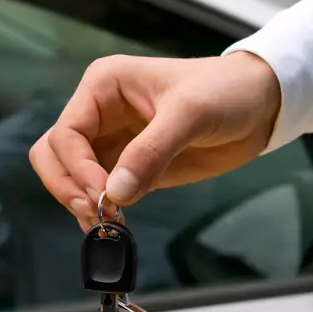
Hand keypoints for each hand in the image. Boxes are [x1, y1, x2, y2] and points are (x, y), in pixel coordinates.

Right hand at [29, 51, 280, 228]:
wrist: (259, 106)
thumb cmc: (225, 92)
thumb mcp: (191, 114)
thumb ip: (151, 152)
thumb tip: (115, 193)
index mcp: (104, 87)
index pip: (67, 132)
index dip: (77, 167)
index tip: (103, 194)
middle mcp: (99, 113)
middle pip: (53, 154)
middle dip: (67, 185)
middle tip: (96, 212)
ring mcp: (111, 142)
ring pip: (68, 176)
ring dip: (78, 202)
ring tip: (107, 224)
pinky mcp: (127, 167)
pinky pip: (96, 192)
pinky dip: (98, 211)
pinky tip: (115, 224)